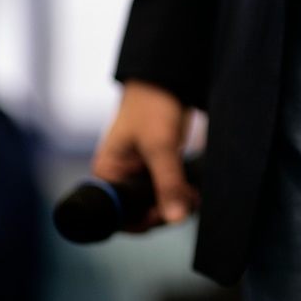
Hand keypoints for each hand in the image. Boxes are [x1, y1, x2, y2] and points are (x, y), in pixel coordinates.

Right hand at [91, 80, 197, 231]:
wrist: (167, 79)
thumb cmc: (152, 106)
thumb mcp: (161, 146)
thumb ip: (168, 183)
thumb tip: (175, 218)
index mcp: (107, 173)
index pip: (119, 214)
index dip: (142, 221)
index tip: (165, 215)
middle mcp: (119, 177)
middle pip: (140, 211)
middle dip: (163, 211)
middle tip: (185, 202)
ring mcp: (138, 173)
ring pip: (156, 203)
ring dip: (174, 203)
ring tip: (191, 196)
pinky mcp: (156, 168)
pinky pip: (166, 190)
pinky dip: (179, 194)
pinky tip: (192, 192)